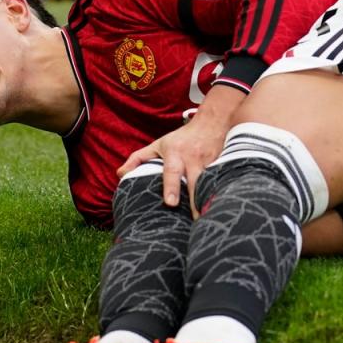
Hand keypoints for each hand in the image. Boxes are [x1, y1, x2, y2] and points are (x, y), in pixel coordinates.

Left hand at [117, 85, 244, 214]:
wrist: (212, 122)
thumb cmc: (181, 138)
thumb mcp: (158, 144)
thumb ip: (138, 159)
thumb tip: (119, 174)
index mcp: (175, 154)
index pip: (171, 172)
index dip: (171, 187)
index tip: (170, 203)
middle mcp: (193, 159)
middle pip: (195, 181)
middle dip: (195, 201)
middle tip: (195, 221)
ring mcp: (210, 163)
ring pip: (210, 183)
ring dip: (210, 200)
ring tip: (210, 220)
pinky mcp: (223, 165)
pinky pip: (222, 182)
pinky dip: (221, 194)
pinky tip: (222, 208)